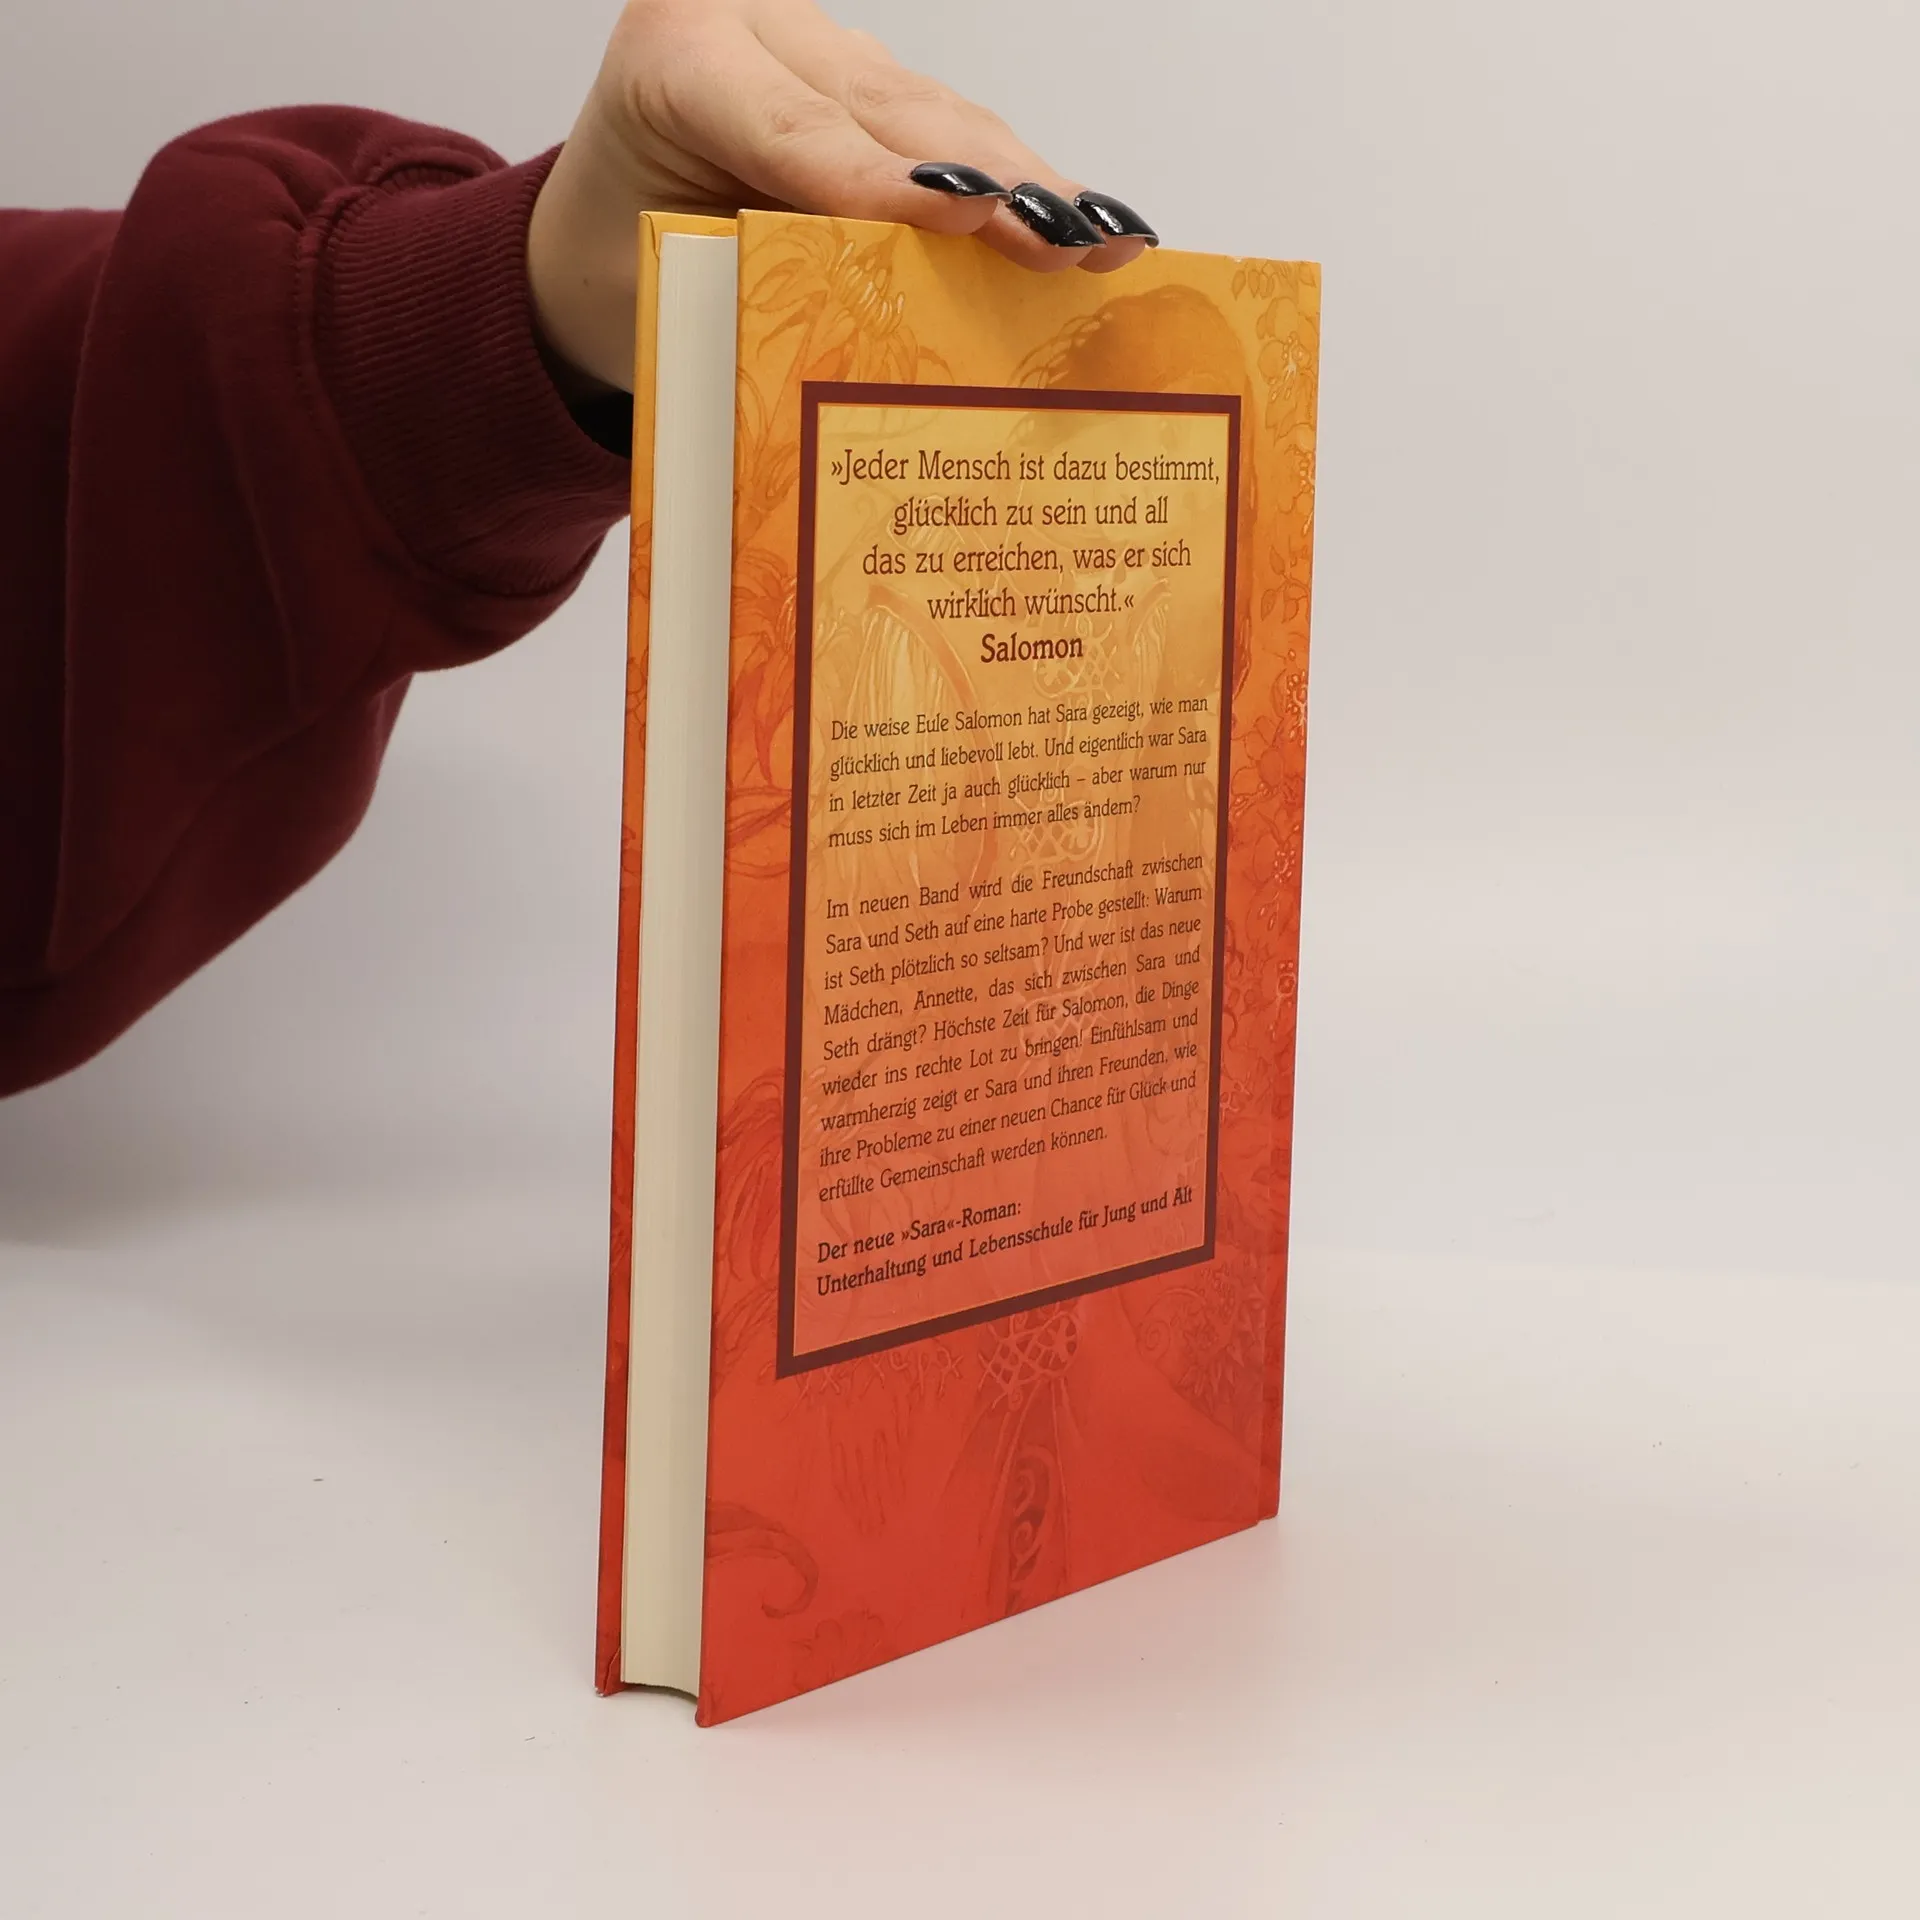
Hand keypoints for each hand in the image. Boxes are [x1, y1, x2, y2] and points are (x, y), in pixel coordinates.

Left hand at [527, 0, 1157, 391]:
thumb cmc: (621, 269)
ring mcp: (818, 45)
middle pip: (892, 111)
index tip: (969, 215)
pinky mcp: (865, 81)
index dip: (887, 179)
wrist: (596, 233)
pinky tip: (1083, 224)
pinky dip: (1014, 183)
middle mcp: (753, 26)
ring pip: (939, 113)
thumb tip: (896, 339)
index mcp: (676, 59)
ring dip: (1029, 183)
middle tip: (1072, 242)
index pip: (794, 126)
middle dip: (994, 181)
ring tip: (1108, 240)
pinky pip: (947, 130)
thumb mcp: (666, 288)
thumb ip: (767, 286)